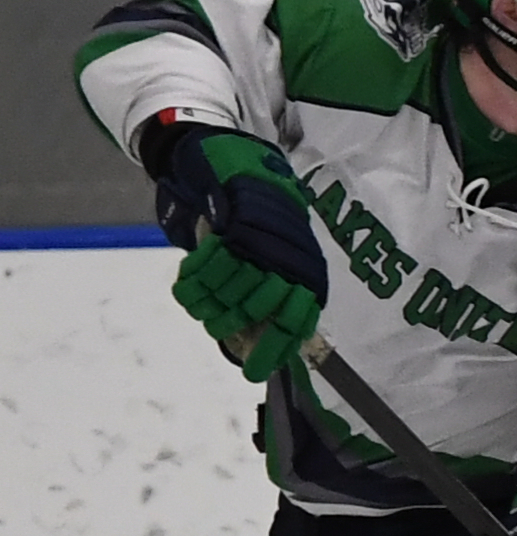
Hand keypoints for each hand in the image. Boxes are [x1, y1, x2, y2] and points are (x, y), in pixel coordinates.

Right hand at [153, 126, 326, 382]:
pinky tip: (190, 277)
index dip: (274, 351)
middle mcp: (291, 256)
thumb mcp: (274, 257)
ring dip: (208, 300)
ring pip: (229, 288)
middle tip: (214, 325)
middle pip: (255, 310)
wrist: (232, 161)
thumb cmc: (255, 218)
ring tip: (200, 301)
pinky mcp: (236, 218)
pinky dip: (193, 276)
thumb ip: (272, 296)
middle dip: (228, 323)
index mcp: (307, 270)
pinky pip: (208, 263)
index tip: (253, 374)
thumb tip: (262, 346)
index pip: (297, 321)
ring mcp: (265, 237)